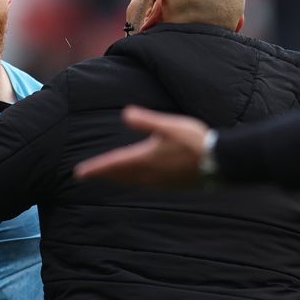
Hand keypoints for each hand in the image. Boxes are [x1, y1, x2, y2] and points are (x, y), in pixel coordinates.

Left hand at [74, 105, 209, 187]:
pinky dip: (133, 182)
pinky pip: (144, 185)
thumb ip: (147, 121)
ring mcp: (160, 182)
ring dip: (117, 179)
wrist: (220, 162)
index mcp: (145, 159)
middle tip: (86, 176)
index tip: (79, 174)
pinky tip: (136, 180)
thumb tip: (125, 114)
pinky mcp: (170, 185)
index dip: (95, 168)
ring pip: (131, 182)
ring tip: (108, 177)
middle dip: (102, 175)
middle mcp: (149, 174)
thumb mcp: (169, 125)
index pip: (114, 165)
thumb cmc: (195, 141)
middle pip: (120, 176)